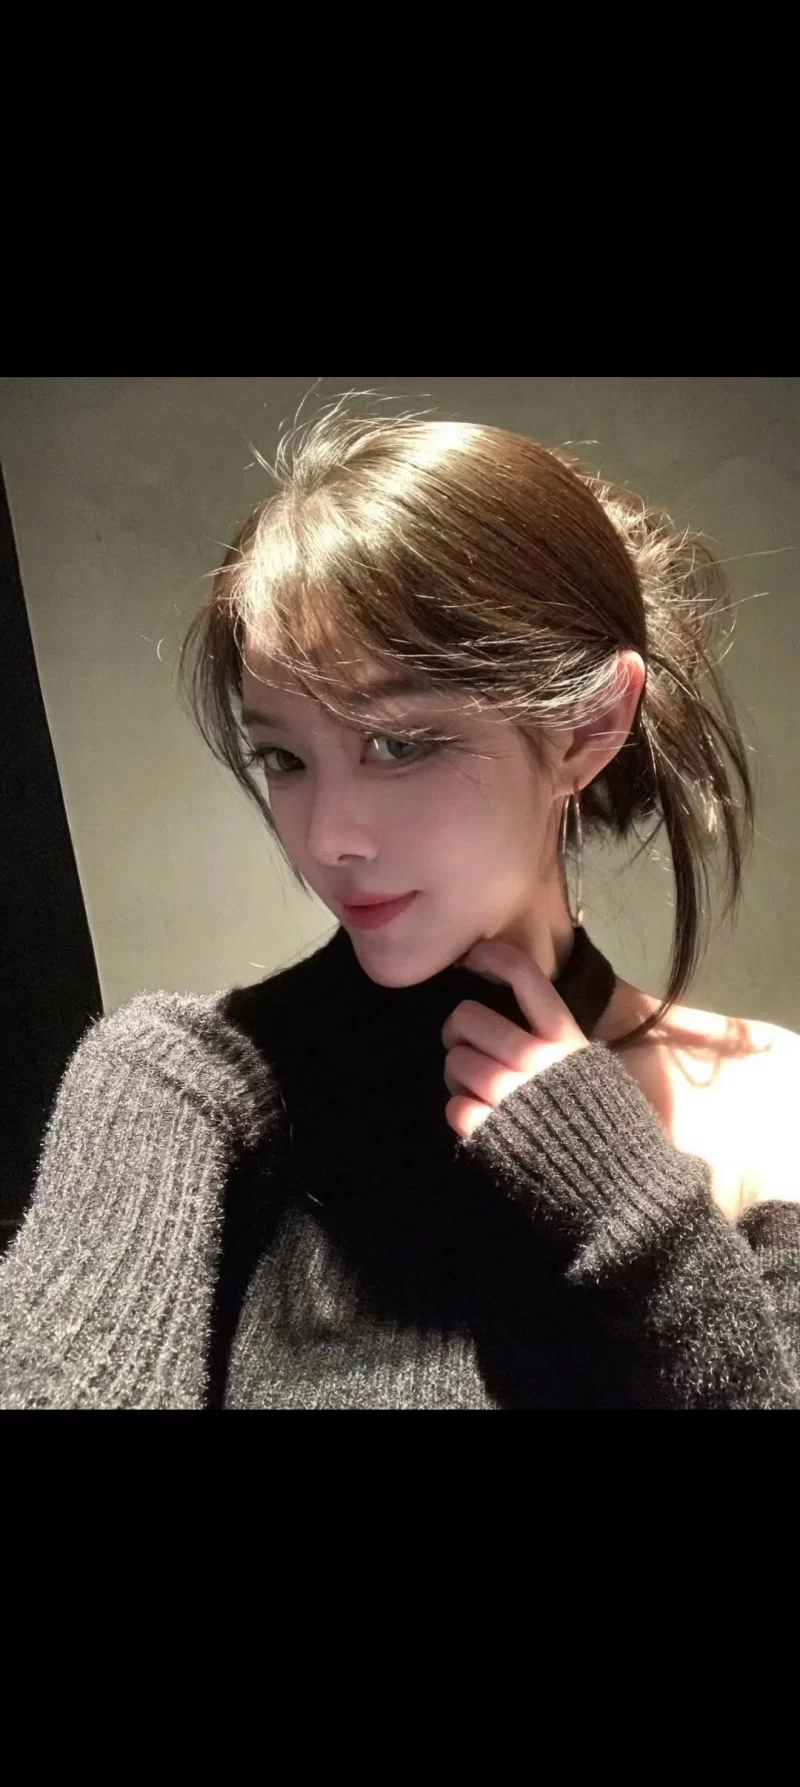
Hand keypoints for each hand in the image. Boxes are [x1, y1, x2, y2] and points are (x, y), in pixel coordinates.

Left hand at [442, 939, 590, 1140]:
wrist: (618, 1184)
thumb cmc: (607, 1123)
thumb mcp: (595, 1067)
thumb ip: (561, 1039)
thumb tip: (521, 1012)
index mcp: (566, 1039)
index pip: (525, 977)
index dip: (492, 957)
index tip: (473, 958)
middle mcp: (537, 1060)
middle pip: (469, 1018)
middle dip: (457, 1028)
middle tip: (463, 1042)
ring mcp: (511, 1096)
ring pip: (456, 1061)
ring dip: (455, 1071)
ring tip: (471, 1084)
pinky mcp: (492, 1131)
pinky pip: (455, 1108)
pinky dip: (459, 1110)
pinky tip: (477, 1116)